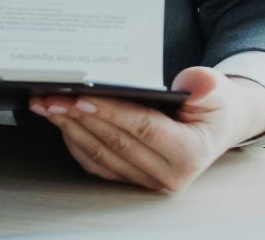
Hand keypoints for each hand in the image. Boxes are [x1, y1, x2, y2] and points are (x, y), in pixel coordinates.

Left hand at [27, 67, 264, 193]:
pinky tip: (60, 120)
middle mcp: (167, 175)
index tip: (80, 97)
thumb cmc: (213, 105)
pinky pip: (95, 162)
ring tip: (46, 104)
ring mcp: (147, 180)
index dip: (110, 113)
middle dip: (78, 117)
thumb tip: (193, 83)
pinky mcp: (131, 178)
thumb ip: (206, 86)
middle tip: (50, 97)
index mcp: (189, 154)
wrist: (216, 125)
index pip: (143, 129)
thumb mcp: (218, 90)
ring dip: (68, 128)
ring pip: (99, 153)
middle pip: (114, 142)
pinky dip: (74, 140)